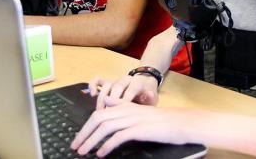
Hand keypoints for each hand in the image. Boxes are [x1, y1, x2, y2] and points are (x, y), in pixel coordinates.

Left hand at [70, 97, 197, 156]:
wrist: (181, 122)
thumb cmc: (161, 120)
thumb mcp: (139, 111)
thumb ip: (121, 105)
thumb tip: (107, 102)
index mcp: (124, 106)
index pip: (98, 113)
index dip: (86, 126)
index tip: (78, 138)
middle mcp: (126, 110)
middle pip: (98, 118)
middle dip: (83, 133)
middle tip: (75, 146)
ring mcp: (132, 119)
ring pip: (105, 127)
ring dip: (91, 140)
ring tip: (83, 152)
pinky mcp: (139, 129)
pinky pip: (118, 137)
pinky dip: (107, 145)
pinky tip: (101, 154)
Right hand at [89, 75, 158, 109]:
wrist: (145, 85)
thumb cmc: (147, 96)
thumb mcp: (153, 99)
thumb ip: (150, 98)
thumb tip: (148, 94)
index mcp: (137, 83)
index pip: (130, 91)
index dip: (124, 101)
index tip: (120, 114)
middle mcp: (125, 80)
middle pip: (116, 87)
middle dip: (111, 101)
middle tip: (107, 116)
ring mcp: (115, 80)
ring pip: (106, 85)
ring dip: (102, 99)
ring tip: (100, 113)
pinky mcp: (107, 81)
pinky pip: (98, 80)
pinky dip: (93, 85)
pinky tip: (92, 95)